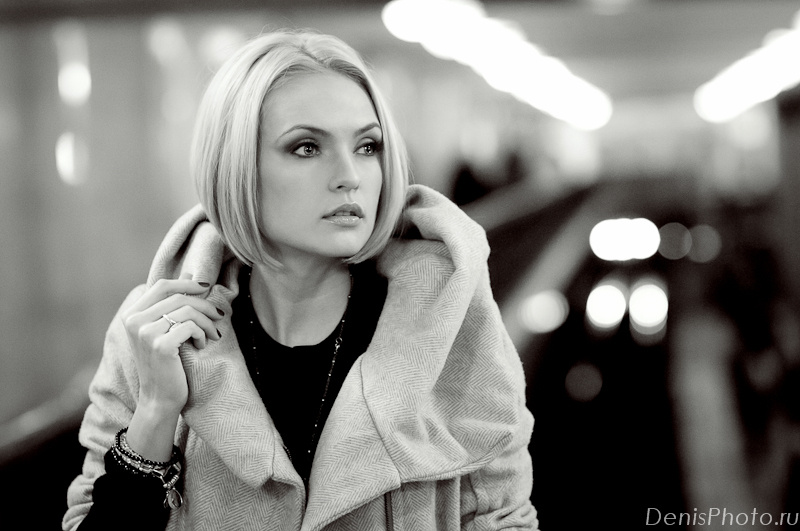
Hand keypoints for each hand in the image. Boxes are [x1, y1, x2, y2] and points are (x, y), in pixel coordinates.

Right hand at [121, 274, 223, 413]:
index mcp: (132, 314)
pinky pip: (190, 326)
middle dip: (204, 304)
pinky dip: (202, 334)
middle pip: (178, 296)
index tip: (206, 287)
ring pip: (187, 310)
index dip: (187, 283)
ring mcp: (145, 333)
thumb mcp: (165, 329)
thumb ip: (172, 303)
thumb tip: (190, 275)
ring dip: (207, 321)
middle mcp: (134, 321)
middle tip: (219, 315)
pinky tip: (202, 345)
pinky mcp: (160, 345)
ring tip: (213, 333)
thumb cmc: (165, 363)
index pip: (162, 285)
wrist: (159, 398)